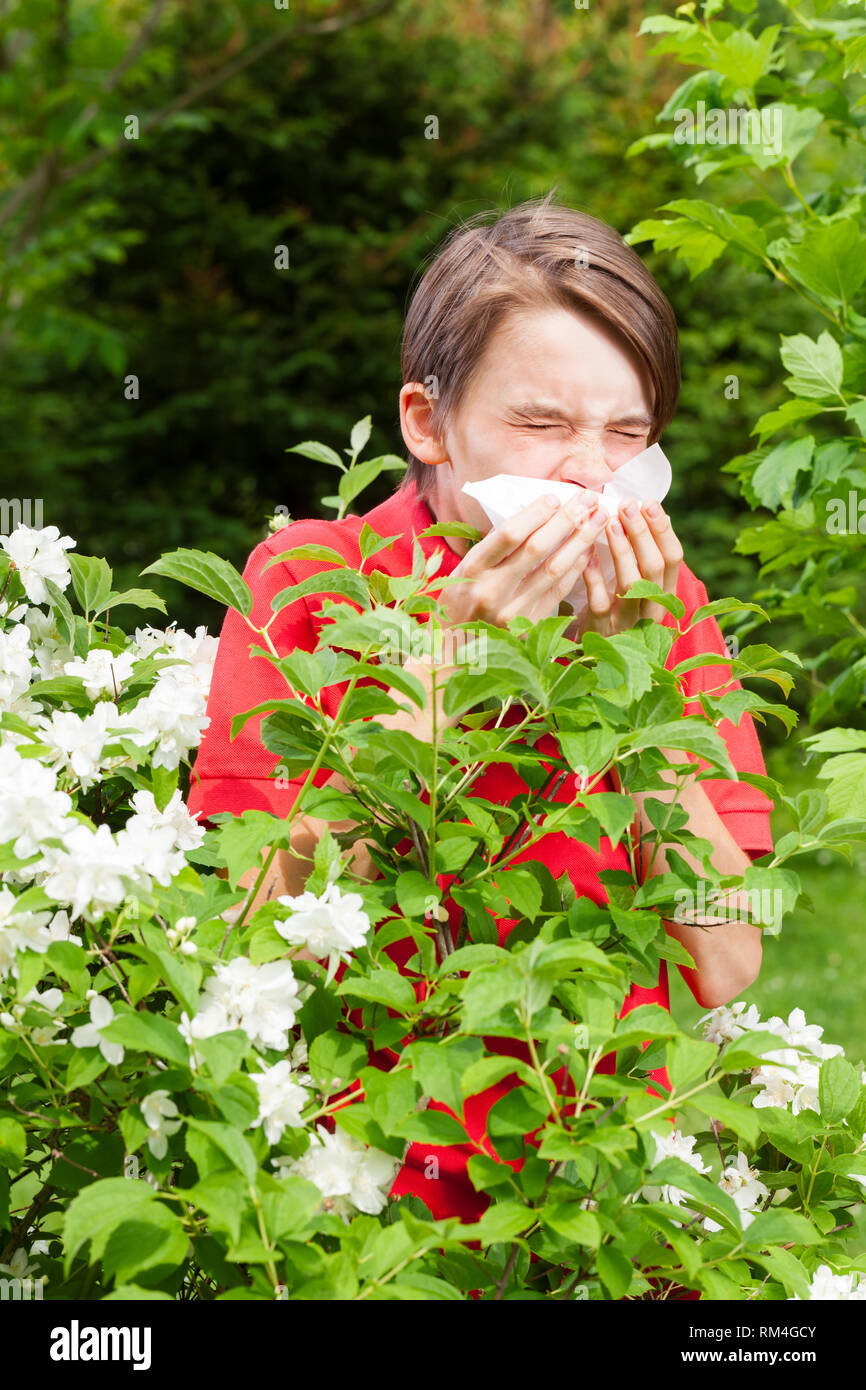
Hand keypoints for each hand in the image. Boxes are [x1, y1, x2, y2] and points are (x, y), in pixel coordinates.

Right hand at [438, 491, 608, 628]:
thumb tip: (535, 513)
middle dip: (566, 519)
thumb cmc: (462, 599)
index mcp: (472, 569)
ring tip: (598, 519)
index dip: (535, 513)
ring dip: (580, 541)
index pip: (509, 534)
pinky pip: (559, 591)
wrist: (457, 647)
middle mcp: (492, 591)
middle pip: (537, 548)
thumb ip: (495, 545)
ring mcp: (512, 611)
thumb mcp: (466, 568)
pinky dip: (576, 568)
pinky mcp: (529, 626)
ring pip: (554, 569)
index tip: (554, 496)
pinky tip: (588, 550)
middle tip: (587, 499)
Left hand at [578, 499, 682, 636]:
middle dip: (642, 533)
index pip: (673, 558)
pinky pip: (599, 600)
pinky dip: (593, 576)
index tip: (649, 503)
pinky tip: (587, 554)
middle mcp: (652, 608)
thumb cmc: (617, 608)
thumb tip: (641, 511)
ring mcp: (628, 621)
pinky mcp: (602, 630)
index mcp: (665, 594)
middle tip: (628, 506)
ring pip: (631, 584)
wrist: (597, 656)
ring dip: (621, 550)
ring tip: (610, 522)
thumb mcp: (636, 585)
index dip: (662, 529)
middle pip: (654, 567)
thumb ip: (641, 556)